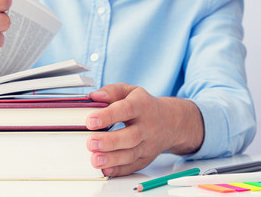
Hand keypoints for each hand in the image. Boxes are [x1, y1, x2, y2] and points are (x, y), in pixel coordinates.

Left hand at [86, 83, 204, 176]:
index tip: (90, 121)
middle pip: (130, 136)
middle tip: (91, 143)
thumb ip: (112, 91)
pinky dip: (119, 170)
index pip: (126, 109)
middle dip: (110, 141)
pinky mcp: (146, 158)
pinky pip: (133, 166)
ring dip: (112, 159)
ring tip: (95, 160)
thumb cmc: (144, 105)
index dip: (108, 115)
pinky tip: (106, 169)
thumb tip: (94, 96)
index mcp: (141, 105)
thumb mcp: (131, 91)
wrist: (170, 122)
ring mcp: (147, 144)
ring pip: (131, 154)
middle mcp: (147, 126)